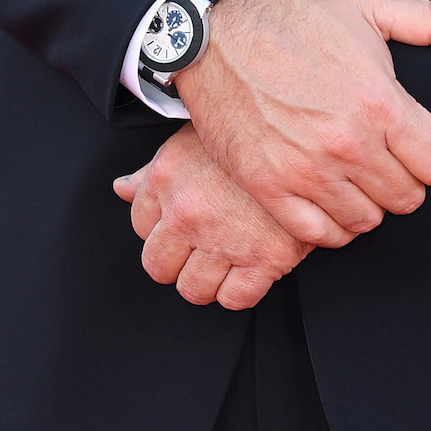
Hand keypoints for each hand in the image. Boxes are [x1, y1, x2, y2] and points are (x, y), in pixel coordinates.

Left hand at [114, 126, 309, 308]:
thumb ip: (155, 170)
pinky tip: (248, 269)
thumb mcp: (193, 139)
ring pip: (193, 289)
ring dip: (205, 281)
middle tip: (199, 248)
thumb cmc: (251, 131)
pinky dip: (238, 291)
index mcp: (167, 178)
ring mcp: (225, 239)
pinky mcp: (266, 258)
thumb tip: (121, 189)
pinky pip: (236, 298)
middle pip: (158, 266)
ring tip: (224, 260)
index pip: (139, 224)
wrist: (309, 134)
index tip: (182, 223)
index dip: (161, 225)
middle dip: (176, 262)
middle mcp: (188, 213)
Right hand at [175, 0, 430, 242]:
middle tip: (380, 157)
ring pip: (366, 221)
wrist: (214, 34)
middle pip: (407, 198)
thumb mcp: (367, 6)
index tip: (413, 143)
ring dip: (365, 202)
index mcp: (379, 102)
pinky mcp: (270, 188)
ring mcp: (306, 171)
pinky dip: (329, 223)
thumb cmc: (294, 19)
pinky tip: (324, 194)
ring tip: (351, 174)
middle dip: (401, 179)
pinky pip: (320, 235)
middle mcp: (347, 143)